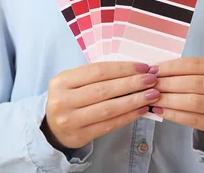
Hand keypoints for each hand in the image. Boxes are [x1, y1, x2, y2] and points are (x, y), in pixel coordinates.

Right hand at [43, 62, 160, 148]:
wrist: (52, 127)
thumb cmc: (70, 98)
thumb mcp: (74, 82)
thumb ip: (97, 76)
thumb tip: (134, 70)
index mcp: (62, 81)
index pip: (97, 71)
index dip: (122, 68)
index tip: (143, 67)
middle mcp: (63, 100)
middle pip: (104, 89)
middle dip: (131, 83)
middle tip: (152, 79)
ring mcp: (70, 120)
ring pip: (108, 108)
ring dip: (133, 100)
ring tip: (152, 95)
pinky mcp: (79, 136)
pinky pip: (108, 125)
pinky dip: (127, 116)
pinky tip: (141, 110)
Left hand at [151, 57, 203, 147]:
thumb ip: (189, 73)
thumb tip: (156, 71)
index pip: (196, 64)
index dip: (172, 66)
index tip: (153, 69)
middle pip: (194, 82)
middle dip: (168, 83)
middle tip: (150, 85)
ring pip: (193, 101)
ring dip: (168, 99)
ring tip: (152, 98)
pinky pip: (193, 119)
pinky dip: (174, 114)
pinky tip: (161, 111)